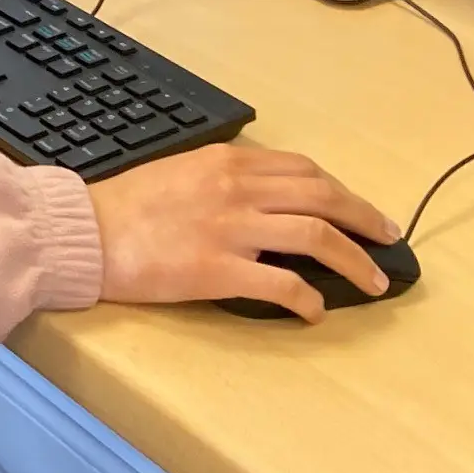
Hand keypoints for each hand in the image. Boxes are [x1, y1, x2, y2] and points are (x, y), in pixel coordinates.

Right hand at [86, 144, 400, 323]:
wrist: (85, 231)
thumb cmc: (125, 204)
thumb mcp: (179, 170)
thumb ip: (223, 177)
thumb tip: (262, 195)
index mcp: (226, 162)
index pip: (302, 170)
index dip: (341, 190)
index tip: (359, 209)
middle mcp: (235, 188)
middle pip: (322, 197)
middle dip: (364, 218)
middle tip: (389, 238)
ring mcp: (230, 228)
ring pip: (314, 236)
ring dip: (353, 259)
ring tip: (373, 280)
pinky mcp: (218, 269)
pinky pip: (281, 283)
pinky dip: (308, 297)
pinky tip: (315, 310)